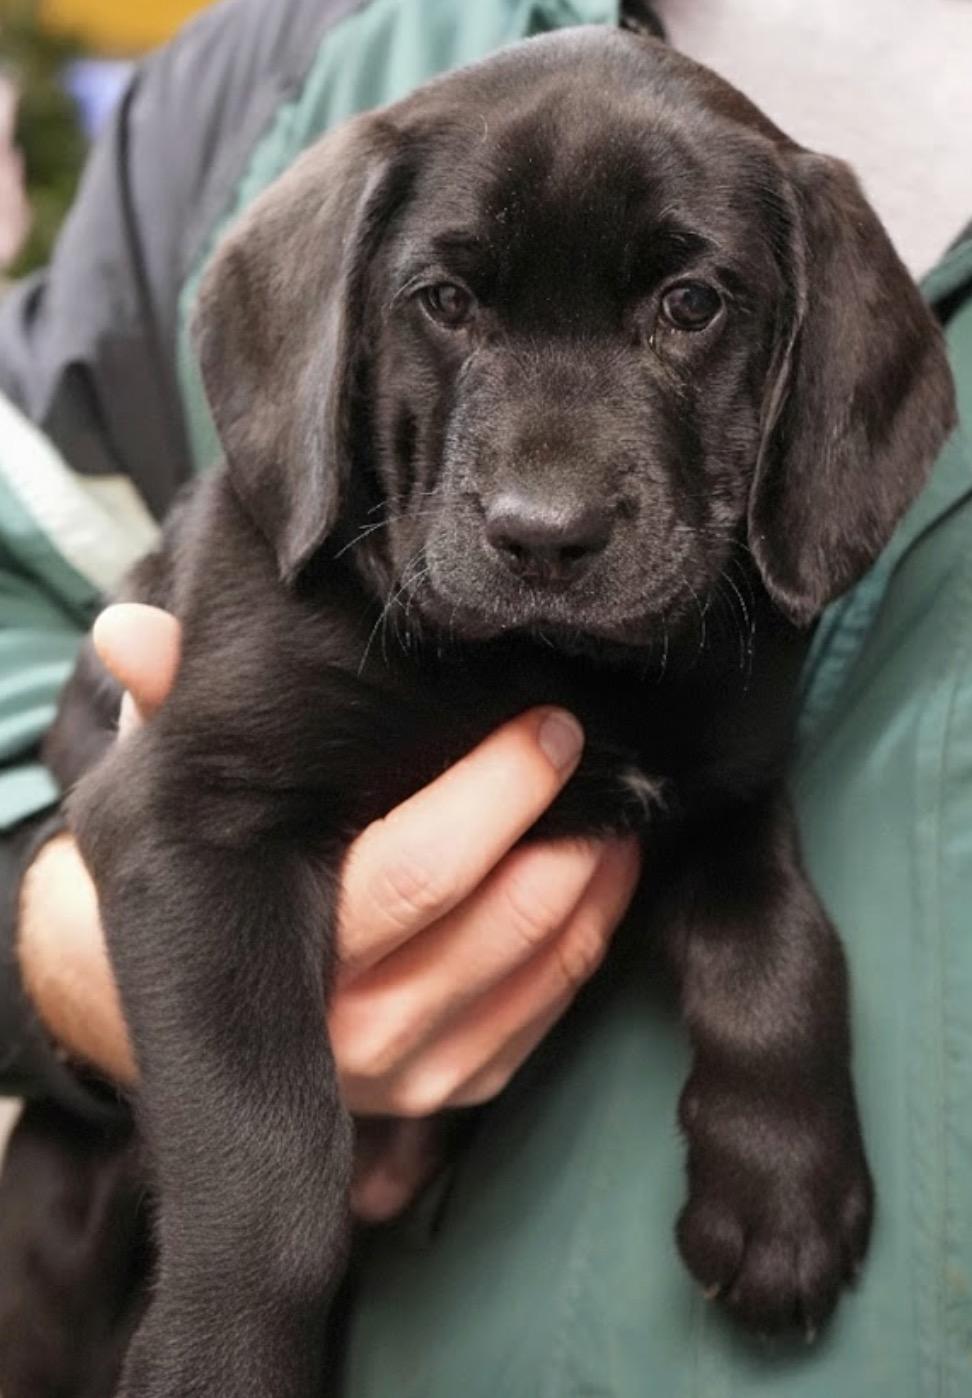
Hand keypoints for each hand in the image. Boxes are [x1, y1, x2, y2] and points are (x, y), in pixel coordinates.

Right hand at [18, 604, 639, 1215]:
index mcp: (285, 953)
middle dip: (561, 828)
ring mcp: (412, 1073)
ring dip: (595, 880)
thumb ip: (162, 710)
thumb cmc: (197, 882)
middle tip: (592, 749)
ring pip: (542, 968)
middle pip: (499, 921)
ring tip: (620, 801)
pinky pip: (550, 1011)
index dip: (500, 792)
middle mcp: (355, 1032)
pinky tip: (601, 869)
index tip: (549, 725)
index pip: (420, 871)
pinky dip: (589, 936)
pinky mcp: (455, 1088)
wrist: (195, 1007)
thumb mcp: (169, 796)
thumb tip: (129, 629)